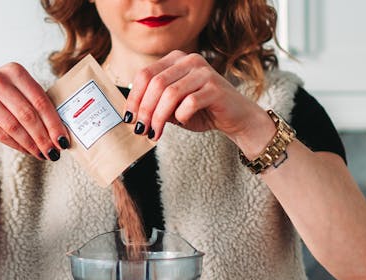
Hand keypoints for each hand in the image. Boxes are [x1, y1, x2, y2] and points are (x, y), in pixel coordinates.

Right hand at [0, 63, 68, 160]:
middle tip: (55, 153)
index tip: (64, 140)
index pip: (40, 100)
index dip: (54, 123)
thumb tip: (61, 131)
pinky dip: (18, 145)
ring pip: (15, 126)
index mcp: (14, 70)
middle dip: (44, 137)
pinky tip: (29, 151)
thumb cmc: (1, 102)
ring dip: (32, 144)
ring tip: (43, 155)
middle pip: (28, 115)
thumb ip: (36, 104)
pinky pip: (2, 134)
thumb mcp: (17, 93)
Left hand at [125, 51, 268, 147]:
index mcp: (176, 59)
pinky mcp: (215, 87)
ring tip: (155, 133)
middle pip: (155, 83)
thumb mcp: (172, 107)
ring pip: (170, 94)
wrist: (236, 117)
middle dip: (145, 110)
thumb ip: (155, 104)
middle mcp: (189, 60)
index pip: (145, 74)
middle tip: (141, 130)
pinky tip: (182, 123)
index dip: (134, 97)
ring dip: (159, 117)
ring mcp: (203, 72)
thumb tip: (132, 114)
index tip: (129, 118)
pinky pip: (189, 103)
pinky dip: (181, 117)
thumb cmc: (202, 111)